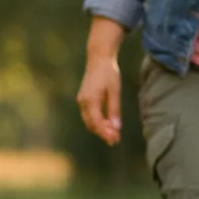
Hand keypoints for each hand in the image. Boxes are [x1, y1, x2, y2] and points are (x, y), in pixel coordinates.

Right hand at [78, 17, 128, 145]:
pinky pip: (89, 115)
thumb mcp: (114, 91)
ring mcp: (82, 101)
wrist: (98, 58)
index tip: (116, 139)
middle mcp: (83, 102)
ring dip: (100, 129)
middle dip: (103, 133)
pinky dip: (97, 121)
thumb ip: (114, 109)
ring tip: (113, 134)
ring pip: (89, 121)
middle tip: (116, 140)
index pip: (97, 123)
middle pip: (91, 125)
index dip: (106, 133)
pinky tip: (107, 123)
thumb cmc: (108, 73)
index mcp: (90, 101)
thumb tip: (116, 127)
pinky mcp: (84, 99)